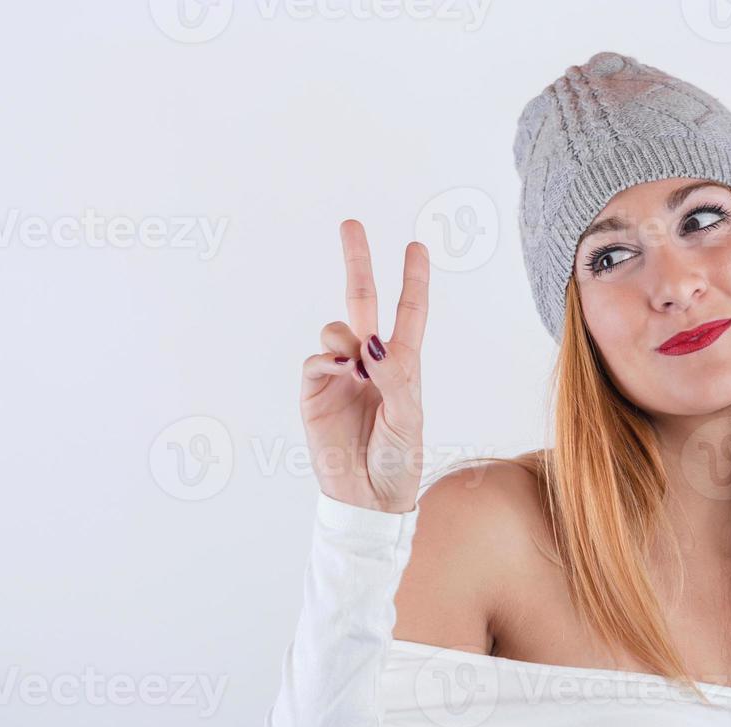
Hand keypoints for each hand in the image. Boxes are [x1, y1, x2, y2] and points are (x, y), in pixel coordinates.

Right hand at [300, 220, 427, 513]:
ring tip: (356, 362)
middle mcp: (370, 363)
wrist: (368, 498)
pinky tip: (338, 370)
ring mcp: (340, 375)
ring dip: (345, 334)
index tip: (415, 246)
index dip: (413, 280)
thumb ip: (396, 375)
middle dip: (357, 262)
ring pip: (336, 329)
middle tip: (351, 223)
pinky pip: (316, 359)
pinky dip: (326, 359)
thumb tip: (371, 339)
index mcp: (402, 365)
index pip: (408, 313)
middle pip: (363, 302)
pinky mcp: (314, 393)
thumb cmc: (399, 460)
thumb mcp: (410, 417)